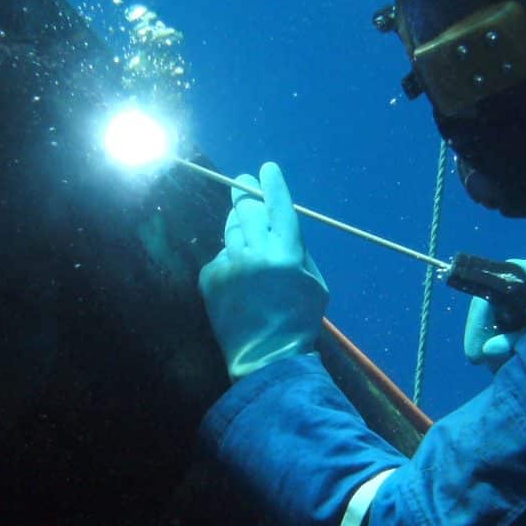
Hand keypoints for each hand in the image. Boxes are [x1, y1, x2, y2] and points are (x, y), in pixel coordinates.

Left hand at [198, 162, 327, 380]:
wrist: (266, 356)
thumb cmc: (298, 319)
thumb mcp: (315, 283)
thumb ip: (298, 250)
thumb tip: (280, 224)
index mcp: (288, 254)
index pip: (279, 207)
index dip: (273, 184)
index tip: (266, 168)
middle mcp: (257, 253)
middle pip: (248, 209)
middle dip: (246, 192)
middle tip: (243, 182)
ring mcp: (231, 265)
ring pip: (231, 229)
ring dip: (239, 226)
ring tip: (247, 237)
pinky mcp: (211, 278)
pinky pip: (220, 256)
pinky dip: (229, 260)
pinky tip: (239, 278)